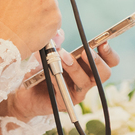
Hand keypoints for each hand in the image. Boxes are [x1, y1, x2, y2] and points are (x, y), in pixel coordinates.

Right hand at [0, 0, 61, 59]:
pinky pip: (55, 17)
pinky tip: (35, 27)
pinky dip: (49, 23)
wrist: (3, 41)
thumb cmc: (1, 18)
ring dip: (45, 10)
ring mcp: (49, 0)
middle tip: (28, 8)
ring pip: (51, 3)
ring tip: (29, 20)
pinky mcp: (56, 16)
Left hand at [5, 40, 119, 121]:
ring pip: (86, 82)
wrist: (25, 92)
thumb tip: (59, 33)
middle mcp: (87, 79)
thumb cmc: (40, 70)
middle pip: (105, 73)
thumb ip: (55, 42)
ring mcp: (77, 92)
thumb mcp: (47, 52)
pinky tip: (50, 71)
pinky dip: (58, 77)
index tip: (103, 42)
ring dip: (75, 67)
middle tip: (85, 51)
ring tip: (63, 56)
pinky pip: (66, 90)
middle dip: (97, 61)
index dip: (109, 52)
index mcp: (88, 65)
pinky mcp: (66, 101)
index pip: (109, 61)